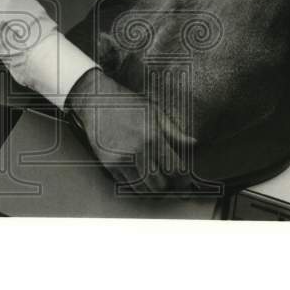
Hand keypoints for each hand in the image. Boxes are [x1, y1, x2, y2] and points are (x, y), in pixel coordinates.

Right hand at [65, 68, 195, 194]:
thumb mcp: (154, 112)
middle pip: (160, 184)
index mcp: (154, 137)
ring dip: (152, 189)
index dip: (183, 180)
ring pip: (143, 189)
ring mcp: (123, 159)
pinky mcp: (109, 164)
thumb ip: (174, 132)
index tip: (184, 182)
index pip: (176, 169)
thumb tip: (193, 143)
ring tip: (156, 184)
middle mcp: (139, 151)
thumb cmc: (126, 103)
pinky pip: (127, 184)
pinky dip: (136, 185)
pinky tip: (140, 178)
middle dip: (168, 187)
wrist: (96, 100)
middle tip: (171, 185)